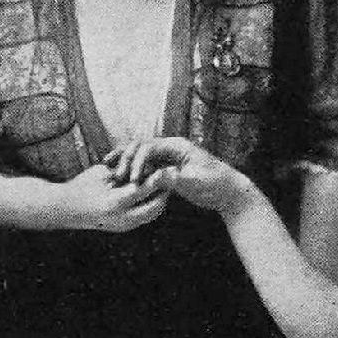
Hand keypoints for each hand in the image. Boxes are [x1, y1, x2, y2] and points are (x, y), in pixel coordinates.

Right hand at [59, 162, 170, 231]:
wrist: (66, 209)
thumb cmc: (82, 186)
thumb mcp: (101, 174)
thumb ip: (122, 172)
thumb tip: (143, 166)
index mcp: (115, 202)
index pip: (143, 189)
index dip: (158, 178)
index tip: (170, 168)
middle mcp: (121, 217)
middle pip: (154, 207)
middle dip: (165, 193)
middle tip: (174, 179)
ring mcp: (123, 226)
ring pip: (151, 215)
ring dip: (160, 201)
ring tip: (167, 186)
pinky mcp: (123, 228)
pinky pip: (144, 218)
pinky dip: (151, 207)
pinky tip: (156, 195)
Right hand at [104, 137, 249, 216]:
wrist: (228, 191)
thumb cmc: (215, 183)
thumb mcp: (195, 181)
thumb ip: (175, 178)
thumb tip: (156, 177)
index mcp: (177, 146)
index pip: (148, 147)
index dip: (136, 162)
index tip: (131, 179)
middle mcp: (170, 148)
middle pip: (140, 148)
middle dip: (126, 160)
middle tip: (115, 177)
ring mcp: (167, 157)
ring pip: (139, 156)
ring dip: (125, 164)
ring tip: (108, 173)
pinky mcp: (166, 168)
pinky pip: (144, 167)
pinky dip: (132, 172)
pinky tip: (119, 180)